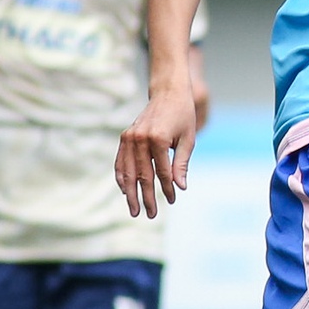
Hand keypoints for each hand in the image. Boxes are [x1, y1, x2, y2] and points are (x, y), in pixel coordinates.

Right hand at [116, 86, 200, 217]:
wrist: (168, 92)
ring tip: (134, 209)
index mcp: (158, 139)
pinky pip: (120, 161)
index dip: (167, 189)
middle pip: (142, 176)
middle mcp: (141, 139)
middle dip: (146, 198)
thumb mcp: (188, 139)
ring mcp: (130, 137)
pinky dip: (121, 177)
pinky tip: (124, 191)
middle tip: (150, 215)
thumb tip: (180, 187)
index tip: (172, 200)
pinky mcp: (125, 136)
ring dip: (130, 193)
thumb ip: (182, 164)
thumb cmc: (183, 116)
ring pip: (128, 171)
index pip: (162, 172)